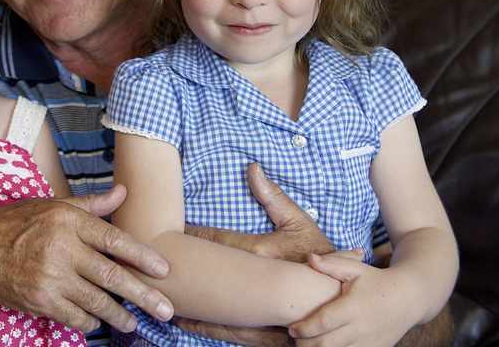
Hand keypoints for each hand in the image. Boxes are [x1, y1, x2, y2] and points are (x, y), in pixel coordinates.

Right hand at [0, 184, 173, 333]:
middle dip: (143, 295)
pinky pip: (75, 317)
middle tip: (166, 309)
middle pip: (112, 276)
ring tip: (136, 322)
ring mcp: (51, 278)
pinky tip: (99, 321)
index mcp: (68, 221)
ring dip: (121, 315)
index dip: (142, 256)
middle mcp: (62, 249)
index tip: (164, 270)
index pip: (114, 240)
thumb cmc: (16, 223)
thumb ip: (92, 204)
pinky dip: (90, 321)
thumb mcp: (53, 206)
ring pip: (96, 302)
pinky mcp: (40, 301)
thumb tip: (124, 191)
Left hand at [179, 163, 340, 343]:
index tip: (169, 230)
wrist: (343, 296)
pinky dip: (205, 326)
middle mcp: (256, 287)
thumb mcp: (299, 222)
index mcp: (260, 255)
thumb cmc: (319, 255)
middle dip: (181, 270)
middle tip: (154, 260)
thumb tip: (252, 168)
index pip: (214, 243)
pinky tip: (185, 322)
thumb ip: (273, 197)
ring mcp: (261, 313)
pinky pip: (228, 331)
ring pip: (214, 310)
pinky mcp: (264, 332)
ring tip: (161, 296)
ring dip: (188, 304)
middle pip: (207, 278)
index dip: (191, 237)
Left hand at [288, 253, 414, 346]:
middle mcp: (361, 327)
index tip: (291, 328)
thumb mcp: (356, 269)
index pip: (324, 322)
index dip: (304, 328)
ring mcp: (370, 342)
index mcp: (353, 307)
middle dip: (306, 344)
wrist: (410, 297)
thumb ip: (332, 264)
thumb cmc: (377, 280)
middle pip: (327, 344)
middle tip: (295, 339)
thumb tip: (309, 257)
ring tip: (306, 344)